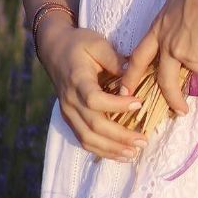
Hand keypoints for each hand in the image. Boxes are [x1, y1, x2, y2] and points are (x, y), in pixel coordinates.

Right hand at [36, 14, 148, 162]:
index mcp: (77, 81)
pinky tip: (119, 154)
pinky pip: (83, 139)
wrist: (54, 49)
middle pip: (93, 126)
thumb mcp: (97, 43)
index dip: (117, 105)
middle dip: (120, 136)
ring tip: (134, 153)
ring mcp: (68, 112)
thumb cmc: (79, 44)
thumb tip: (131, 74)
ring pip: (87, 138)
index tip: (139, 103)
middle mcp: (70, 101)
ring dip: (111, 149)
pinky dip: (101, 149)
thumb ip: (113, 58)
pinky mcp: (70, 118)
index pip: (95, 100)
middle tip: (143, 140)